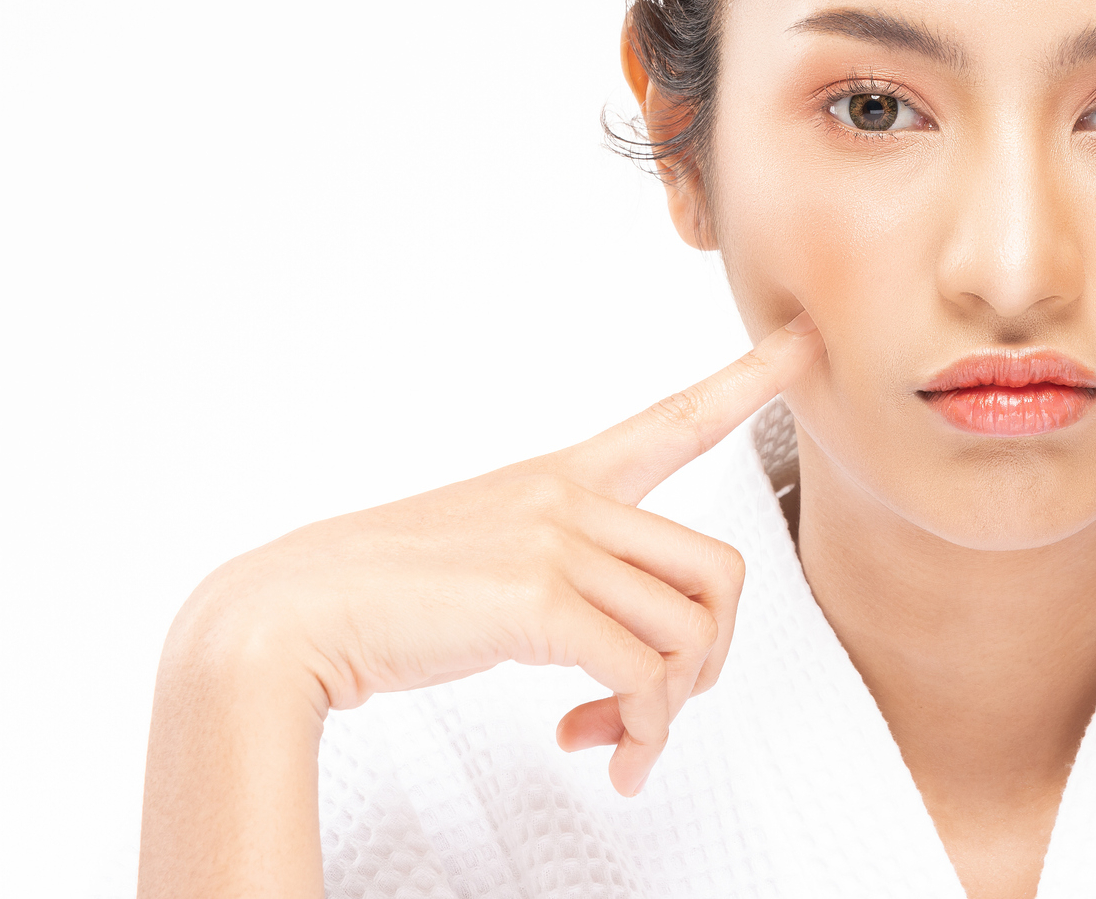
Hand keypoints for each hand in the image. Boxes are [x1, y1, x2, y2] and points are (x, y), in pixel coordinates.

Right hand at [166, 313, 819, 796]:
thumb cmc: (381, 600)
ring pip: (691, 632)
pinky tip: (598, 753)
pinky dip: (637, 730)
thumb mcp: (488, 566)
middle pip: (720, 574)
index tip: (808, 342)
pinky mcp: (540, 598)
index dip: (750, 379)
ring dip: (666, 713)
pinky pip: (645, 676)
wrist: (287, 617)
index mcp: (560, 478)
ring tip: (616, 746)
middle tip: (656, 714)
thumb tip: (629, 672)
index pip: (674, 419)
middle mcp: (570, 498)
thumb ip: (565, 588)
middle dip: (709, 662)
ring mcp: (557, 541)